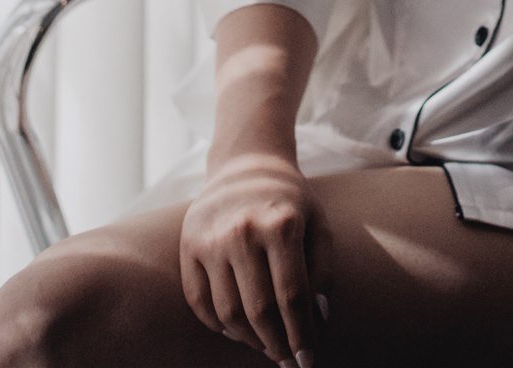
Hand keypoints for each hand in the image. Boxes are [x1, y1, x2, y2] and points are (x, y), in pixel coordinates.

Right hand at [179, 149, 332, 361]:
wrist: (246, 164)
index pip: (293, 297)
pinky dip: (218, 325)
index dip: (302, 335)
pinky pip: (199, 302)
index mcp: (280, 223)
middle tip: (288, 361)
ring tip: (266, 346)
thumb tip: (318, 318)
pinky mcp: (189, 244)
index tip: (308, 360)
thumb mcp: (318, 224)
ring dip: (249, 340)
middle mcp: (242, 230)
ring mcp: (211, 238)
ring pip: (228, 312)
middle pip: (260, 310)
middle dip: (277, 345)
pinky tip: (237, 331)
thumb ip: (323, 270)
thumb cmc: (290, 201)